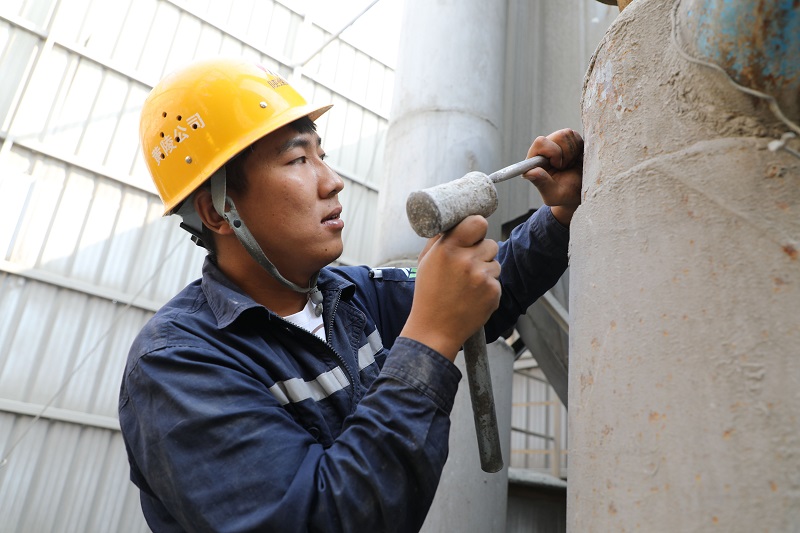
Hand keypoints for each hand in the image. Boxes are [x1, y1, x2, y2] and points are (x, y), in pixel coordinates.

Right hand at [401, 216, 500, 360]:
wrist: (434, 329)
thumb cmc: (428, 294)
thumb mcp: (426, 262)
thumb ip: (440, 239)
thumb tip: (455, 220)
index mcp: (448, 249)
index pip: (478, 222)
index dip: (477, 227)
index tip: (474, 233)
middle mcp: (467, 261)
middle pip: (491, 243)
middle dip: (482, 252)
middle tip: (467, 266)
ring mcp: (482, 278)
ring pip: (496, 263)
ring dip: (486, 270)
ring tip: (468, 285)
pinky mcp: (494, 293)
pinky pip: (496, 281)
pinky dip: (488, 287)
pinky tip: (473, 297)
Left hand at [523, 128, 583, 224]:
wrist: (580, 193)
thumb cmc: (565, 196)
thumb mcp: (553, 194)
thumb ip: (542, 183)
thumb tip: (530, 172)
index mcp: (535, 162)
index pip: (540, 142)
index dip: (553, 152)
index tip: (559, 166)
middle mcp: (543, 150)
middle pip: (558, 136)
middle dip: (567, 153)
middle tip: (566, 167)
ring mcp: (556, 144)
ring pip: (567, 134)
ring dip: (573, 151)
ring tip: (571, 165)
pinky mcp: (568, 141)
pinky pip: (576, 136)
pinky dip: (580, 148)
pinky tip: (577, 159)